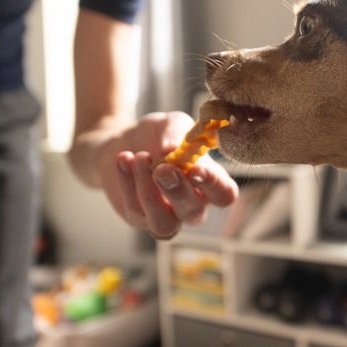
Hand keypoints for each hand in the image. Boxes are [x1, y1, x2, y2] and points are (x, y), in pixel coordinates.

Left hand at [95, 111, 238, 238]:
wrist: (123, 141)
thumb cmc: (157, 134)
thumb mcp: (170, 123)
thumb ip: (176, 133)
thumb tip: (171, 150)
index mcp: (210, 181)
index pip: (224, 194)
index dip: (213, 185)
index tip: (196, 168)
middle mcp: (192, 204)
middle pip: (194, 214)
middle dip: (178, 191)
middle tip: (163, 168)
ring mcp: (165, 215)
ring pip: (164, 223)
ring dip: (150, 192)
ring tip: (140, 157)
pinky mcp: (137, 217)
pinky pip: (135, 208)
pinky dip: (127, 181)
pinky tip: (124, 158)